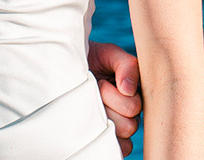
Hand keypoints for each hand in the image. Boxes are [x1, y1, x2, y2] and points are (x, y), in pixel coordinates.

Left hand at [88, 39, 141, 155]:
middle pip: (130, 125)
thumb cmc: (91, 59)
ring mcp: (120, 126)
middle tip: (94, 93)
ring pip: (122, 137)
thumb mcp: (110, 54)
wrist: (68, 66)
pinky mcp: (109, 138)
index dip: (114, 95)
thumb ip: (127, 65)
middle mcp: (131, 113)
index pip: (134, 107)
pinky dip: (107, 140)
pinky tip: (94, 123)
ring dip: (103, 119)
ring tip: (92, 104)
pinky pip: (120, 149)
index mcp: (136, 94)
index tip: (102, 81)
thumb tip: (128, 90)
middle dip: (107, 106)